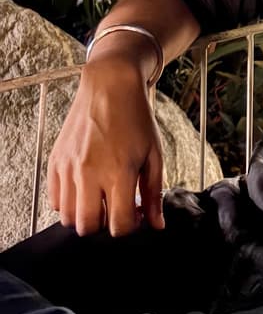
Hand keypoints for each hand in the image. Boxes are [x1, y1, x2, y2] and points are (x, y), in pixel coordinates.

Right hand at [47, 59, 164, 235]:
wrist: (110, 86)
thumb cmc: (135, 119)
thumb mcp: (154, 155)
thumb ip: (154, 193)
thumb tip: (156, 225)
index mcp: (119, 172)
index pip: (119, 225)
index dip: (130, 225)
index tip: (136, 213)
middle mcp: (89, 172)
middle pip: (88, 227)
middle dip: (105, 224)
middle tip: (116, 206)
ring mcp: (69, 167)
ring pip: (68, 218)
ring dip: (85, 214)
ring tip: (100, 197)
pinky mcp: (55, 162)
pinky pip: (55, 200)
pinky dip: (69, 202)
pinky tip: (85, 188)